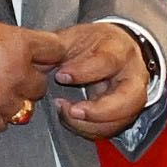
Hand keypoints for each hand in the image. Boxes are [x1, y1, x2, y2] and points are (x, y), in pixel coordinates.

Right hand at [0, 17, 69, 130]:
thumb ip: (13, 38)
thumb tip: (25, 46)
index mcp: (20, 46)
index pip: (55, 50)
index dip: (48, 53)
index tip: (42, 55)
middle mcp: (18, 74)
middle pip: (41, 84)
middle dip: (29, 79)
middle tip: (12, 74)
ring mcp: (3, 99)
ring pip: (26, 108)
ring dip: (15, 101)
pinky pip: (3, 124)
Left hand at [47, 21, 156, 140]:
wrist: (114, 50)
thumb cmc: (94, 44)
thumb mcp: (76, 37)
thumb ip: (57, 47)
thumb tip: (33, 57)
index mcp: (120, 51)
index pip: (108, 62)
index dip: (84, 72)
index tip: (61, 76)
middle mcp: (133, 76)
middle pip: (129, 100)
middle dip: (98, 111)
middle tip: (71, 110)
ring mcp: (133, 97)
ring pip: (122, 119)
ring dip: (91, 124)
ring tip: (65, 113)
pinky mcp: (125, 114)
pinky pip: (111, 129)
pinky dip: (89, 130)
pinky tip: (71, 119)